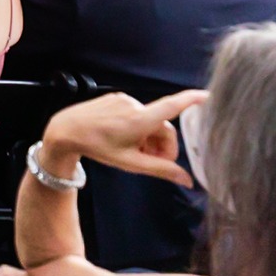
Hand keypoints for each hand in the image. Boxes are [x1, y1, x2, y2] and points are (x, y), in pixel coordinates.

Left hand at [40, 90, 205, 187]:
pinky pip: (137, 113)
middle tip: (152, 162)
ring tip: (135, 152)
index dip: (192, 100)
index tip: (209, 95)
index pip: (172, 106)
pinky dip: (139, 128)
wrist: (66, 130)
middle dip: (163, 146)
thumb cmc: (97, 147)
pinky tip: (126, 139)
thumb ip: (161, 170)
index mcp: (140, 120)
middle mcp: (134, 105)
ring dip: (149, 138)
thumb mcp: (131, 163)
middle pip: (163, 127)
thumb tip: (187, 180)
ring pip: (150, 121)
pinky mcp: (117, 97)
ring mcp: (124, 99)